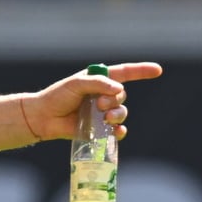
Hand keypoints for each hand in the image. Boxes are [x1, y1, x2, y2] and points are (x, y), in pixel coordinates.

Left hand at [25, 61, 162, 140]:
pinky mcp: (98, 128)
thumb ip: (98, 83)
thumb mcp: (76, 84)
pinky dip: (118, 130)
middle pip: (122, 96)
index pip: (124, 73)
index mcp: (98, 80)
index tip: (158, 70)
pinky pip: (117, 129)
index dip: (141, 71)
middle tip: (98, 104)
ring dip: (117, 115)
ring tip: (104, 118)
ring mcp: (101, 112)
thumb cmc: (57, 97)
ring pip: (121, 112)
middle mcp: (102, 95)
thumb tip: (119, 90)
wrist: (43, 118)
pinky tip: (115, 132)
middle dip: (114, 100)